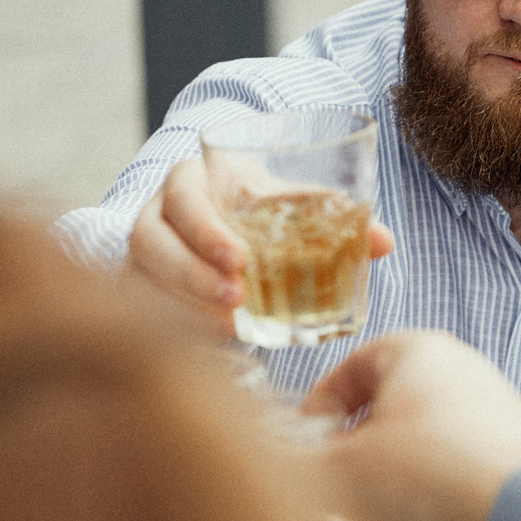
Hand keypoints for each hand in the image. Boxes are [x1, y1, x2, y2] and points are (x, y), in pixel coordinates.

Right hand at [127, 154, 394, 336]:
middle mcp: (155, 213)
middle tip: (237, 298)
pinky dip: (176, 325)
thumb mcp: (284, 200)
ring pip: (143, 280)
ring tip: (231, 325)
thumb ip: (327, 213)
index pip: (184, 197)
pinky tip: (213, 340)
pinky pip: (142, 311)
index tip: (240, 260)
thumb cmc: (253, 206)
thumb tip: (382, 241)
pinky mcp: (138, 290)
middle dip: (192, 273)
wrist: (215, 219)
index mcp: (190, 180)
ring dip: (186, 303)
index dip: (206, 230)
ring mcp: (141, 255)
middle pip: (151, 241)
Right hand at [303, 330, 520, 520]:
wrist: (517, 515)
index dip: (318, 411)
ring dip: (392, 477)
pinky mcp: (516, 447)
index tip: (305, 446)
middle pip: (388, 405)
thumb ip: (293, 466)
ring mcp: (495, 405)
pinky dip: (432, 491)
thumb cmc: (424, 477)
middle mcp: (461, 365)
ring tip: (378, 517)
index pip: (350, 369)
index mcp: (415, 349)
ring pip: (422, 438)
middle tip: (338, 486)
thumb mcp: (337, 473)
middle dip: (357, 451)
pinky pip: (458, 463)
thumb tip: (269, 465)